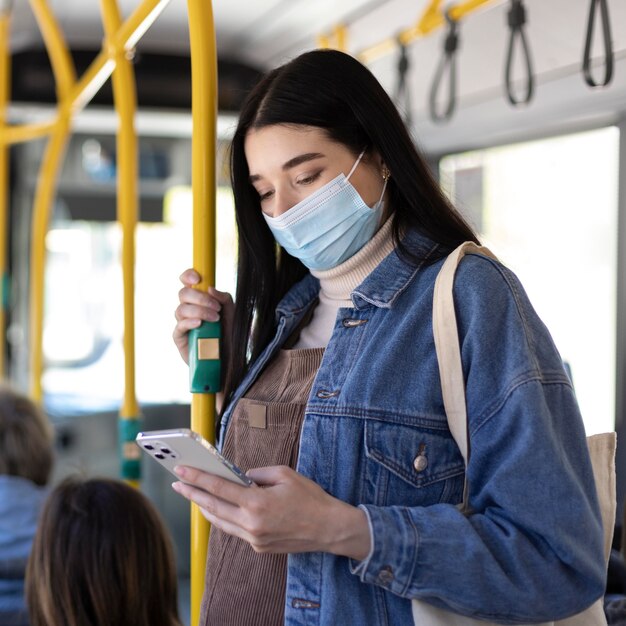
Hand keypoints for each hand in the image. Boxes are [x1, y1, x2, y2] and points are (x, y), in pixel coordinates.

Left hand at [171, 465, 370, 559]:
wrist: (328, 528)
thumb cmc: (310, 498)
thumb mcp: (284, 474)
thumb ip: (257, 474)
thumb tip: (241, 477)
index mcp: (256, 503)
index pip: (218, 488)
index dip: (197, 479)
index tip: (181, 471)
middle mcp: (251, 524)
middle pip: (213, 507)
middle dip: (192, 494)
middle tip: (178, 484)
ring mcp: (254, 539)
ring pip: (220, 522)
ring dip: (205, 508)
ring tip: (194, 496)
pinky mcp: (259, 547)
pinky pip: (235, 530)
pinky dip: (224, 518)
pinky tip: (220, 509)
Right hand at [173, 268, 233, 364]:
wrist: (230, 358)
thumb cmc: (229, 334)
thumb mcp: (232, 313)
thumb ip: (224, 298)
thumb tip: (210, 288)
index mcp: (199, 300)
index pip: (187, 282)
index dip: (188, 275)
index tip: (198, 279)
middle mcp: (189, 309)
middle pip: (183, 294)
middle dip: (199, 298)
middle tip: (216, 308)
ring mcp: (183, 323)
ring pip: (181, 309)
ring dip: (199, 311)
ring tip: (215, 319)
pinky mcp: (180, 338)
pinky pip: (179, 326)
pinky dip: (189, 322)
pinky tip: (199, 324)